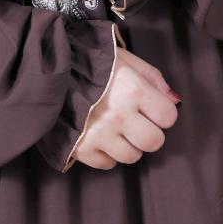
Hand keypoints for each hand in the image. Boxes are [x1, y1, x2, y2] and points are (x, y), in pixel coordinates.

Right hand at [73, 48, 180, 169]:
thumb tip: (174, 101)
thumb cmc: (90, 63)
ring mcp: (99, 134)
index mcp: (133, 89)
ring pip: (131, 156)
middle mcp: (118, 115)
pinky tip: (100, 137)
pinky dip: (106, 154)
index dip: (161, 112)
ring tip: (115, 129)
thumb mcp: (125, 59)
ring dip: (127, 145)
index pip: (168, 116)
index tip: (150, 108)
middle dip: (148, 133)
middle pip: (154, 142)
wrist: (48, 73)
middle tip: (136, 122)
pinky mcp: (81, 148)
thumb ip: (153, 78)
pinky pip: (107, 164)